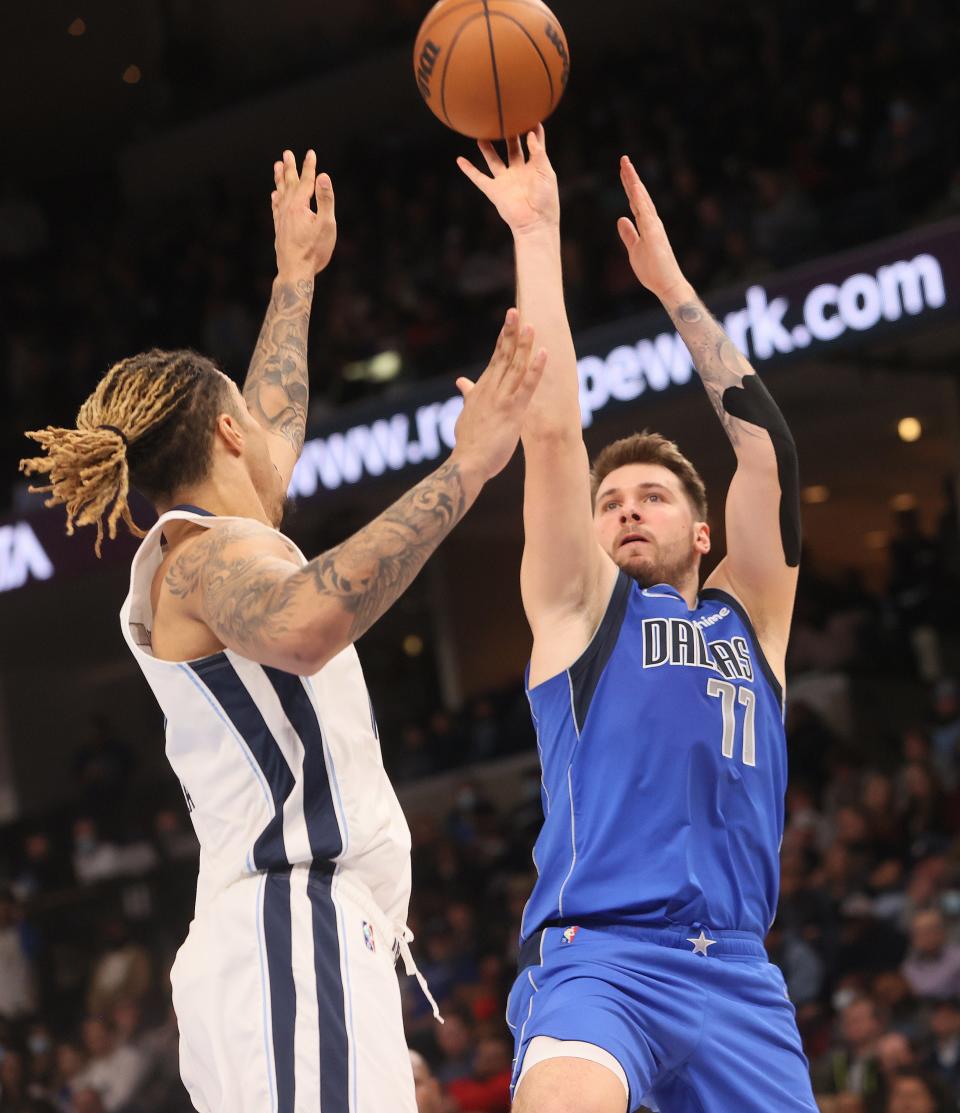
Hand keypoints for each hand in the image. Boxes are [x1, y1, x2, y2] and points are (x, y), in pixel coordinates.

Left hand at [271, 149, 336, 280]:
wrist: (295, 270)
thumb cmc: (314, 250)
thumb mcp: (327, 224)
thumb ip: (326, 199)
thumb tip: (323, 176)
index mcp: (300, 206)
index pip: (306, 181)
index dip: (309, 166)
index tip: (311, 153)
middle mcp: (288, 209)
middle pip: (290, 184)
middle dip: (290, 167)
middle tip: (287, 153)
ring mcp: (281, 219)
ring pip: (280, 193)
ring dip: (280, 179)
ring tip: (277, 167)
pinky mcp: (279, 229)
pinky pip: (276, 208)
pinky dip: (276, 198)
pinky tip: (274, 196)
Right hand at [452, 309, 546, 479]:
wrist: (467, 463)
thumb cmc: (468, 444)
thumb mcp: (466, 415)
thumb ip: (468, 396)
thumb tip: (462, 382)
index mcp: (481, 390)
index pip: (495, 359)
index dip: (503, 339)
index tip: (510, 321)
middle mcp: (490, 390)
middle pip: (503, 356)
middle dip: (511, 332)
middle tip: (516, 310)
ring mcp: (501, 399)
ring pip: (514, 366)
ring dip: (524, 345)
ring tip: (531, 325)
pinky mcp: (512, 411)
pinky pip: (527, 386)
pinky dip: (536, 368)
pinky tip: (544, 353)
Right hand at [456, 126, 558, 235]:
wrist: (535, 222)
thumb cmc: (546, 199)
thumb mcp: (546, 172)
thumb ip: (538, 152)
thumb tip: (530, 133)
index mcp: (534, 167)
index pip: (534, 145)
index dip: (533, 131)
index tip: (531, 114)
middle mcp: (519, 172)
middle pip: (512, 148)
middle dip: (509, 134)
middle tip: (504, 118)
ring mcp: (505, 181)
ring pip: (494, 160)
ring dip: (487, 148)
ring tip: (481, 133)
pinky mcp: (494, 191)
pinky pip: (478, 178)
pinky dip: (468, 170)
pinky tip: (459, 160)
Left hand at [617, 156, 691, 303]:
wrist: (667, 284)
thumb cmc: (653, 270)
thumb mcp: (634, 249)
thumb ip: (628, 234)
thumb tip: (621, 219)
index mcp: (646, 225)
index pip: (635, 201)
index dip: (629, 186)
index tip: (622, 171)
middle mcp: (651, 221)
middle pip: (639, 195)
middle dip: (631, 177)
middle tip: (623, 159)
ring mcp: (654, 226)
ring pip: (642, 199)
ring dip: (634, 182)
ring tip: (626, 166)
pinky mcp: (654, 234)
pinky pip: (646, 213)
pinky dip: (641, 199)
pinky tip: (635, 187)